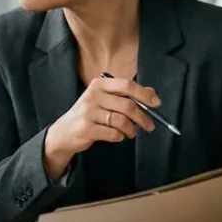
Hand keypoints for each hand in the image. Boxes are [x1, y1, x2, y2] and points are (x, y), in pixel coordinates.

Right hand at [42, 76, 159, 179]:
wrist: (64, 132)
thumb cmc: (90, 114)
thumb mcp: (105, 100)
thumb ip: (127, 95)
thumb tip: (152, 94)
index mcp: (99, 84)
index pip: (127, 85)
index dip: (144, 94)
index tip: (156, 104)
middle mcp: (93, 95)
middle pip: (127, 105)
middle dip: (143, 117)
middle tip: (150, 126)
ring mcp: (88, 112)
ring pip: (122, 121)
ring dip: (132, 130)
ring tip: (131, 133)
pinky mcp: (87, 128)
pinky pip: (113, 134)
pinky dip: (120, 137)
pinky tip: (118, 136)